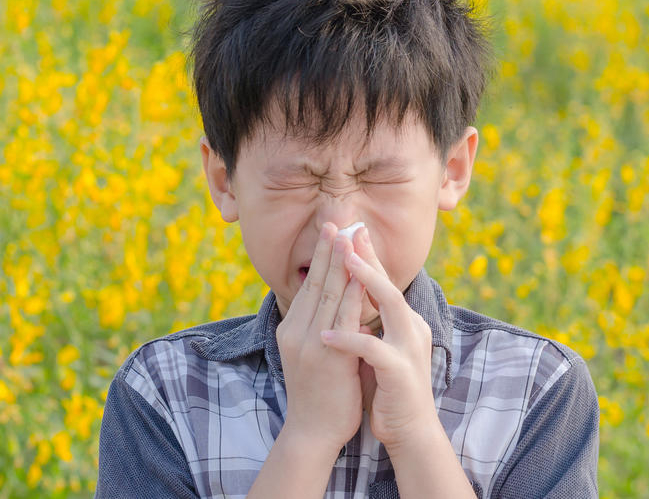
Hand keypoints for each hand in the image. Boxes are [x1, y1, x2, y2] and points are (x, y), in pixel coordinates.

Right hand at [276, 222, 366, 453]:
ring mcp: (310, 341)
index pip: (308, 285)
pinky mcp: (327, 355)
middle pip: (315, 282)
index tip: (331, 233)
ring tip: (348, 237)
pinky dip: (352, 293)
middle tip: (336, 221)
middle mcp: (296, 330)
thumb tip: (329, 306)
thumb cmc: (317, 396)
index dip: (321, 258)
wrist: (312, 432)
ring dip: (340, 262)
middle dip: (328, 250)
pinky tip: (362, 275)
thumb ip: (317, 329)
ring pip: (327, 293)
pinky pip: (343, 317)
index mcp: (291, 329)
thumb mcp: (309, 355)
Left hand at [318, 239, 437, 451]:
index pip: (382, 283)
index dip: (366, 257)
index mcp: (403, 322)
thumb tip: (343, 296)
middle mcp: (410, 329)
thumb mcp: (375, 347)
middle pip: (389, 284)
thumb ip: (365, 322)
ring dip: (365, 282)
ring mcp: (408, 349)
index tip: (348, 231)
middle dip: (368, 257)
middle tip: (349, 231)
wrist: (408, 430)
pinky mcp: (399, 372)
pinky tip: (325, 335)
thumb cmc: (386, 387)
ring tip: (343, 263)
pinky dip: (348, 340)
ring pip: (391, 305)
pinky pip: (372, 350)